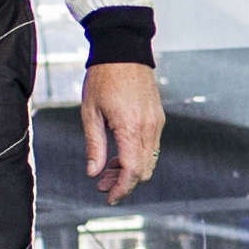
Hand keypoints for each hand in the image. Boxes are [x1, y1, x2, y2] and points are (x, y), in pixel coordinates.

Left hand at [82, 61, 162, 202]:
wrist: (123, 50)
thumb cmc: (104, 77)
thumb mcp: (90, 113)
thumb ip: (94, 145)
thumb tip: (93, 172)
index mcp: (131, 127)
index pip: (132, 171)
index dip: (121, 189)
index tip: (109, 198)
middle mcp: (149, 127)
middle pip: (144, 170)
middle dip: (124, 183)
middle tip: (102, 184)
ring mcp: (156, 122)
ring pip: (149, 160)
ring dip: (130, 170)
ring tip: (108, 169)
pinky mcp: (157, 117)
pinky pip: (151, 146)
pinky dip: (137, 156)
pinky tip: (120, 153)